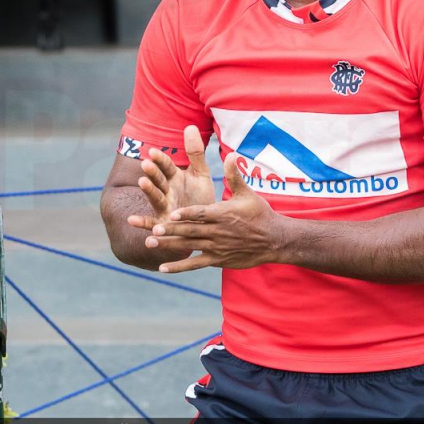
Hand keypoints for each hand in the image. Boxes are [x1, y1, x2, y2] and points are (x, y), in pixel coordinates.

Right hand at [126, 126, 215, 232]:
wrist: (205, 224)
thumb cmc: (199, 198)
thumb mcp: (200, 174)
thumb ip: (195, 153)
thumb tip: (190, 126)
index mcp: (175, 178)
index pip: (167, 166)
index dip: (160, 159)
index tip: (153, 151)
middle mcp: (167, 191)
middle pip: (159, 181)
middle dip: (153, 172)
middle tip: (146, 163)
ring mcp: (164, 208)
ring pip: (155, 198)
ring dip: (148, 190)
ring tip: (142, 182)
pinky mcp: (163, 225)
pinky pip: (151, 223)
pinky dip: (142, 223)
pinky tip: (131, 220)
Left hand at [147, 153, 286, 273]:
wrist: (274, 239)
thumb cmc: (260, 213)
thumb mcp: (248, 193)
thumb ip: (234, 175)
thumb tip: (230, 154)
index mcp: (223, 214)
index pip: (201, 214)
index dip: (186, 214)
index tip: (170, 214)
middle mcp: (217, 231)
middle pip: (190, 230)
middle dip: (170, 230)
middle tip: (152, 228)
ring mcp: (216, 247)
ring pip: (189, 246)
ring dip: (169, 245)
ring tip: (150, 243)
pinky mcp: (217, 259)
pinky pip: (195, 264)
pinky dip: (179, 266)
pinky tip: (163, 268)